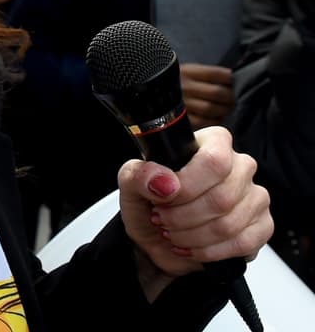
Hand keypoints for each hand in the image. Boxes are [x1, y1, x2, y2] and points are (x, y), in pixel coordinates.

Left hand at [117, 127, 271, 299]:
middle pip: (222, 196)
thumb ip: (139, 175)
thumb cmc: (148, 203)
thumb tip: (165, 182)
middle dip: (183, 216)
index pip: (215, 160)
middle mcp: (240, 166)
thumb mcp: (131, 184)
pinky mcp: (263, 226)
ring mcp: (255, 196)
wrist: (156, 238)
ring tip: (172, 233)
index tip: (163, 198)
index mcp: (212, 143)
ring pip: (230, 223)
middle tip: (161, 219)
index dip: (188, 185)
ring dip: (192, 236)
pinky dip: (210, 251)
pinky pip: (243, 243)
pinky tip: (192, 248)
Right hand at [179, 63, 234, 127]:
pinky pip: (206, 122)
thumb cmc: (177, 84)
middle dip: (232, 96)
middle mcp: (183, 87)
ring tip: (228, 106)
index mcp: (186, 72)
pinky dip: (216, 120)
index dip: (232, 78)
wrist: (153, 95)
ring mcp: (183, 104)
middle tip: (237, 96)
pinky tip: (217, 116)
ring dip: (226, 109)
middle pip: (217, 92)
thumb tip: (234, 78)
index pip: (216, 74)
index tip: (239, 80)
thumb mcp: (187, 72)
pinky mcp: (184, 120)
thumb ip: (207, 75)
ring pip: (213, 108)